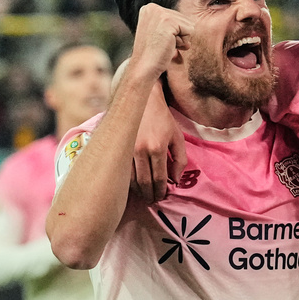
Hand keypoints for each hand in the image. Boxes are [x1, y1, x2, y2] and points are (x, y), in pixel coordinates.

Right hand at [127, 3, 193, 82]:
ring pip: (189, 25)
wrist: (144, 67)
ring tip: (165, 45)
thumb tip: (192, 24)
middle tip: (163, 44)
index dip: (174, 33)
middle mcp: (153, 7)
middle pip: (185, 19)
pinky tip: (169, 46)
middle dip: (179, 35)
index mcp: (149, 8)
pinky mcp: (168, 21)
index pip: (178, 17)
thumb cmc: (154, 54)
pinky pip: (190, 30)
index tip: (159, 40)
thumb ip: (173, 25)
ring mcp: (160, 13)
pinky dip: (183, 42)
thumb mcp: (161, 34)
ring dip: (181, 39)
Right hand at [129, 81, 186, 203]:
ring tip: (144, 195)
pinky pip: (122, 171)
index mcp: (157, 148)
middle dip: (149, 195)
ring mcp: (126, 149)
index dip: (161, 191)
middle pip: (144, 182)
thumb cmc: (163, 118)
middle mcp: (140, 150)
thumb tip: (175, 181)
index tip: (162, 197)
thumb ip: (180, 160)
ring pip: (130, 179)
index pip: (159, 178)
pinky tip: (134, 185)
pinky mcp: (118, 148)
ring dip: (137, 191)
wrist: (141, 99)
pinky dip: (128, 181)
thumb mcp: (178, 137)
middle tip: (153, 200)